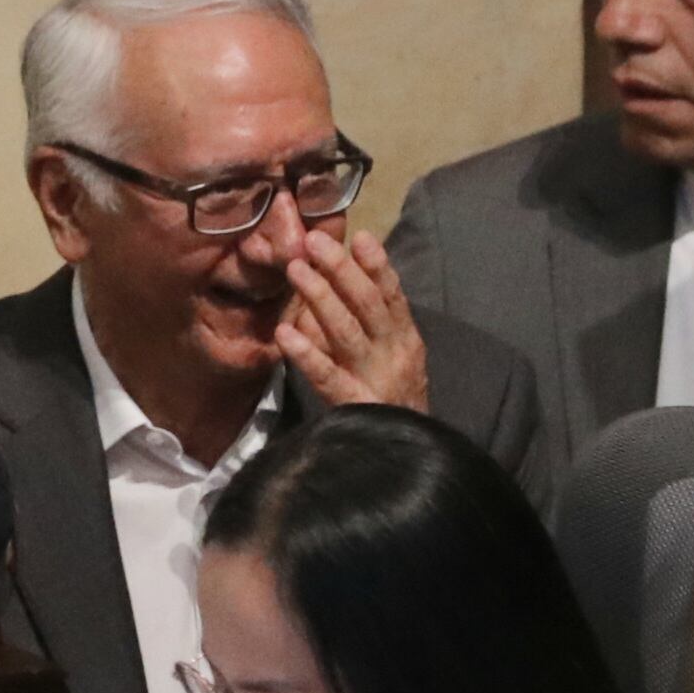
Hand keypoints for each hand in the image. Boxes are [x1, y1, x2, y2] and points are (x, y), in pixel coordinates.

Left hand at [278, 228, 430, 413]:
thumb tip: (345, 279)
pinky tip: (284, 334)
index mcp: (405, 339)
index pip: (392, 295)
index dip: (377, 265)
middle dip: (341, 270)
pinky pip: (328, 377)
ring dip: (321, 298)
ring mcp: (374, 379)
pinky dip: (307, 354)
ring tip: (296, 271)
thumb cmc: (394, 400)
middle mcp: (393, 354)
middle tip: (313, 241)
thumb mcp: (394, 358)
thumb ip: (374, 324)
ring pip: (347, 332)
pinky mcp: (354, 406)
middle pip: (368, 305)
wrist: (409, 456)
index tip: (358, 236)